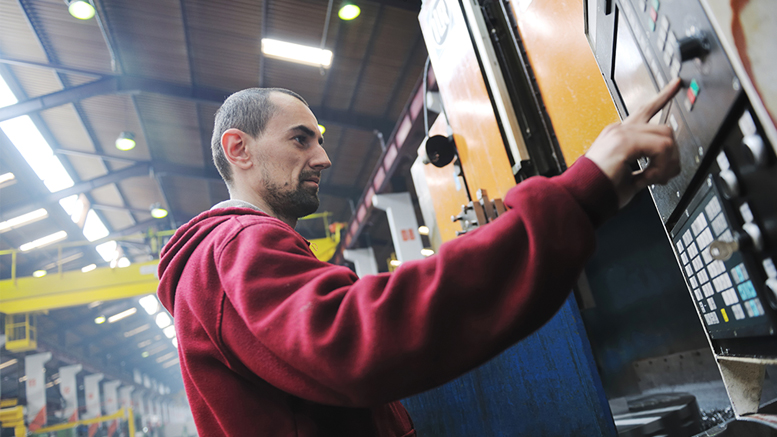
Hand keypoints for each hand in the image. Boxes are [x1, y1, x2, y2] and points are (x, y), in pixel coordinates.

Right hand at [586, 78, 681, 207]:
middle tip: (665, 175)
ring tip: (655, 178)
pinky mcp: (624, 141)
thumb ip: (646, 168)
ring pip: (666, 136)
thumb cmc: (601, 190)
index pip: (645, 111)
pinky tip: (649, 177)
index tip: (675, 84)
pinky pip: (661, 148)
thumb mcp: (629, 176)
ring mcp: (621, 133)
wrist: (584, 196)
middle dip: (672, 154)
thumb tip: (664, 169)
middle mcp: (620, 130)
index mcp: (619, 135)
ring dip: (667, 162)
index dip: (663, 96)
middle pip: (664, 128)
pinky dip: (661, 166)